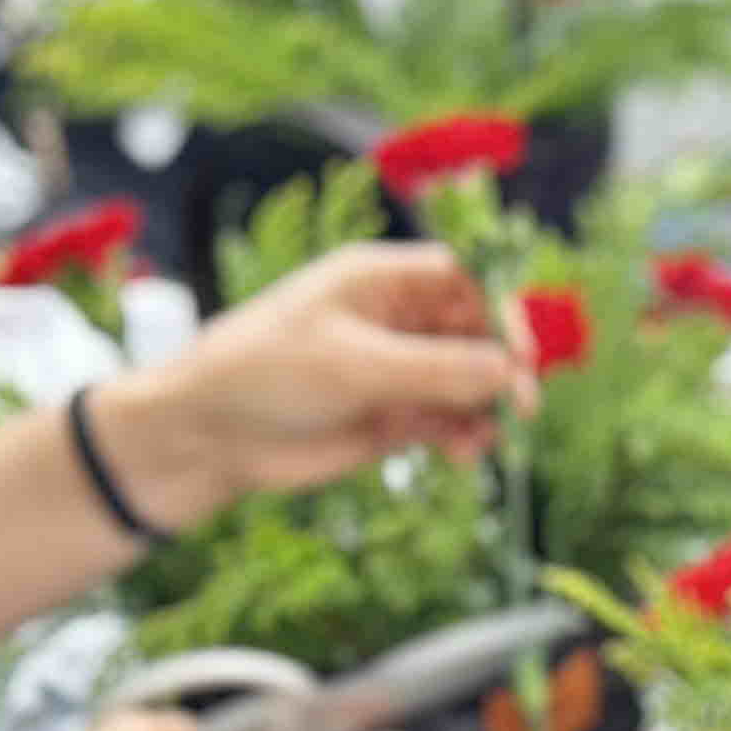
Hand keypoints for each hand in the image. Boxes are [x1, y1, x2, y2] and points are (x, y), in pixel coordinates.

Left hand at [91, 242, 528, 529]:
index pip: (464, 277)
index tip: (523, 349)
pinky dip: (466, 436)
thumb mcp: (354, 364)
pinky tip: (464, 453)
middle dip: (503, 366)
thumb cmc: (264, 374)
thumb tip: (512, 371)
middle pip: (477, 332)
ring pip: (470, 381)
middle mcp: (396, 321)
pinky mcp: (393, 417)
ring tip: (485, 437)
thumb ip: (438, 368)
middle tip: (522, 402)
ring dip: (488, 407)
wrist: (207, 437)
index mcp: (380, 281)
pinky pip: (450, 421)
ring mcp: (397, 370)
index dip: (502, 305)